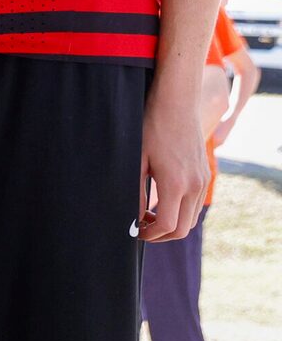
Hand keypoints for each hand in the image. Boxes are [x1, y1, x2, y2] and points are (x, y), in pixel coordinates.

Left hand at [139, 91, 209, 241]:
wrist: (177, 104)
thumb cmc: (151, 128)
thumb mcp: (136, 161)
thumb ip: (136, 192)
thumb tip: (134, 218)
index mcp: (176, 184)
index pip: (168, 226)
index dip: (150, 235)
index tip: (136, 232)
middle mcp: (195, 185)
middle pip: (183, 228)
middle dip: (161, 235)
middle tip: (141, 228)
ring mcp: (204, 180)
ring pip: (192, 217)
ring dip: (173, 223)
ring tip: (149, 215)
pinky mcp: (206, 174)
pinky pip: (196, 203)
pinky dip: (182, 211)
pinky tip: (162, 202)